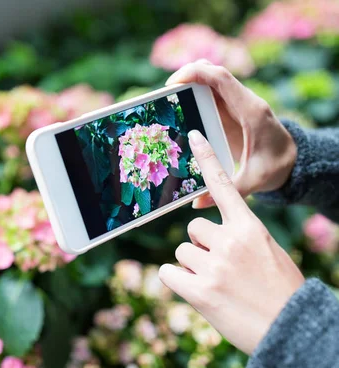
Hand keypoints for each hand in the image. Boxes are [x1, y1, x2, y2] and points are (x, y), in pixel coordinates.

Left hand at [159, 130, 304, 354]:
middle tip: (223, 268)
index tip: (193, 137)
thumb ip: (239, 238)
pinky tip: (199, 293)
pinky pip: (168, 273)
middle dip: (202, 245)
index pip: (224, 187)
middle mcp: (229, 241)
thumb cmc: (280, 292)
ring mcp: (213, 266)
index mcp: (250, 228)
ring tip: (218, 285)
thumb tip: (206, 235)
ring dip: (193, 266)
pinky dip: (177, 281)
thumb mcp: (267, 253)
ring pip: (182, 251)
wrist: (290, 330)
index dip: (207, 160)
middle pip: (193, 227)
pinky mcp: (198, 291)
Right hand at [166, 60, 296, 207]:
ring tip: (169, 99)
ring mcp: (238, 102)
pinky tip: (180, 107)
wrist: (293, 161)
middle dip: (188, 75)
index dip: (196, 74)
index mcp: (250, 111)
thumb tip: (196, 203)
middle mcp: (244, 101)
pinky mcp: (233, 108)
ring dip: (191, 81)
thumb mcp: (252, 182)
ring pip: (212, 78)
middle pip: (214, 72)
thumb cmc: (274, 168)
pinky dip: (196, 91)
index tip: (173, 83)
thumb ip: (227, 190)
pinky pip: (212, 90)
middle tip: (166, 94)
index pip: (222, 79)